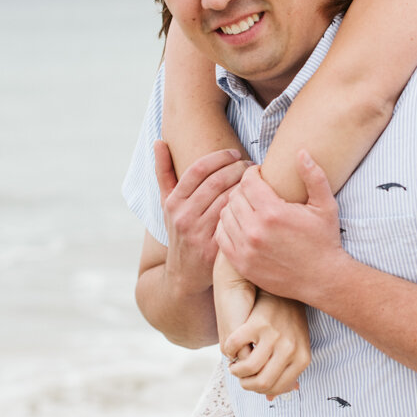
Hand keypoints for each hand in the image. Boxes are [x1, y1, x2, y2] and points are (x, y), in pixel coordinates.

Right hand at [156, 140, 249, 296]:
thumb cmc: (180, 231)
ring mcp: (199, 233)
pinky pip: (236, 221)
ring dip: (246, 186)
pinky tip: (257, 201)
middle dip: (238, 169)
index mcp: (173, 201)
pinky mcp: (214, 248)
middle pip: (216, 182)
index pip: (199, 168)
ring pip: (228, 199)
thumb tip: (159, 141)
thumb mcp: (167, 204)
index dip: (220, 157)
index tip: (236, 154)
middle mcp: (183, 216)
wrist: (184, 275)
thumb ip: (163, 172)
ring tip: (257, 179)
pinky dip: (247, 208)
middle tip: (252, 165)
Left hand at [216, 151, 344, 303]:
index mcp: (273, 212)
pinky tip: (241, 225)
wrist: (322, 279)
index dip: (252, 174)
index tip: (260, 176)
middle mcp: (255, 230)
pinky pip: (221, 236)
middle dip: (243, 190)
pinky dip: (227, 227)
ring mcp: (246, 249)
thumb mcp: (326, 206)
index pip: (247, 181)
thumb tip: (301, 152)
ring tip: (248, 207)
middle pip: (234, 197)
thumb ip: (314, 176)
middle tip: (254, 191)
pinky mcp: (241, 264)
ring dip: (234, 207)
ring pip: (225, 215)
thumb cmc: (324, 241)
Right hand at [225, 292, 311, 396]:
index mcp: (302, 358)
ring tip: (234, 363)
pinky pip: (235, 348)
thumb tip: (271, 398)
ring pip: (247, 368)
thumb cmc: (288, 323)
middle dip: (246, 383)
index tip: (252, 383)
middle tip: (240, 376)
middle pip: (262, 382)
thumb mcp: (295, 348)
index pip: (277, 388)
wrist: (282, 291)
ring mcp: (274, 336)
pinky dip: (229, 351)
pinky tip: (232, 347)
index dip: (260, 390)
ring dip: (235, 369)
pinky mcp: (258, 323)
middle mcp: (290, 349)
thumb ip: (285, 372)